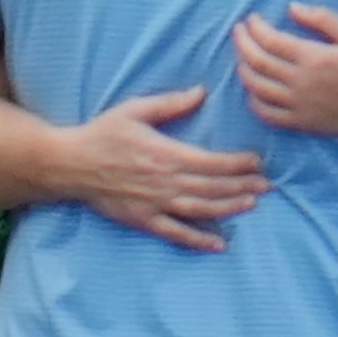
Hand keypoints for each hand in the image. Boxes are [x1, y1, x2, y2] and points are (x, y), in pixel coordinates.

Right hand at [56, 85, 269, 252]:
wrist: (70, 164)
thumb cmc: (103, 133)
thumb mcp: (135, 110)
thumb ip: (171, 103)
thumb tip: (202, 92)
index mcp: (166, 153)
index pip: (212, 161)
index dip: (237, 163)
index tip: (257, 162)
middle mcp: (165, 181)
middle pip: (212, 186)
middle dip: (242, 186)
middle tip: (267, 186)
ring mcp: (155, 203)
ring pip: (201, 209)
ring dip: (229, 208)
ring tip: (252, 204)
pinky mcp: (144, 220)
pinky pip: (176, 233)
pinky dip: (199, 240)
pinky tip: (220, 244)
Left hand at [236, 3, 337, 139]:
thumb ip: (322, 18)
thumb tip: (292, 8)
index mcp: (312, 58)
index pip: (270, 40)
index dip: (255, 28)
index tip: (251, 19)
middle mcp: (300, 82)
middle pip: (257, 62)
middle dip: (242, 43)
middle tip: (238, 32)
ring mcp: (298, 105)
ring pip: (256, 87)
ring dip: (243, 68)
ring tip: (242, 56)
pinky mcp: (301, 122)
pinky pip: (267, 114)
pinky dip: (253, 100)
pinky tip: (253, 89)